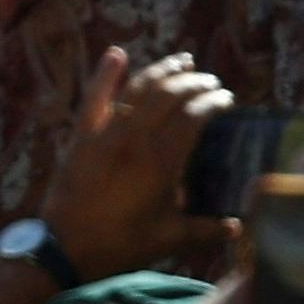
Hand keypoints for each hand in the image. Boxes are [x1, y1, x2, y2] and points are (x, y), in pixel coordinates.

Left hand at [41, 46, 237, 278]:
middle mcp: (137, 138)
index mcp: (162, 160)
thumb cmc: (120, 245)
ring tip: (183, 61)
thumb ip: (206, 230)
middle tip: (210, 82)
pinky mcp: (83, 135)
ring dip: (164, 70)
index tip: (226, 100)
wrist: (63, 250)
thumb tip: (239, 227)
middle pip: (171, 95)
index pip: (194, 116)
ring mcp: (107, 132)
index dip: (213, 102)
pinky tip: (116, 53)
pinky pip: (95, 98)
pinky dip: (106, 74)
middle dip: (195, 83)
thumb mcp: (169, 240)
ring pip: (140, 89)